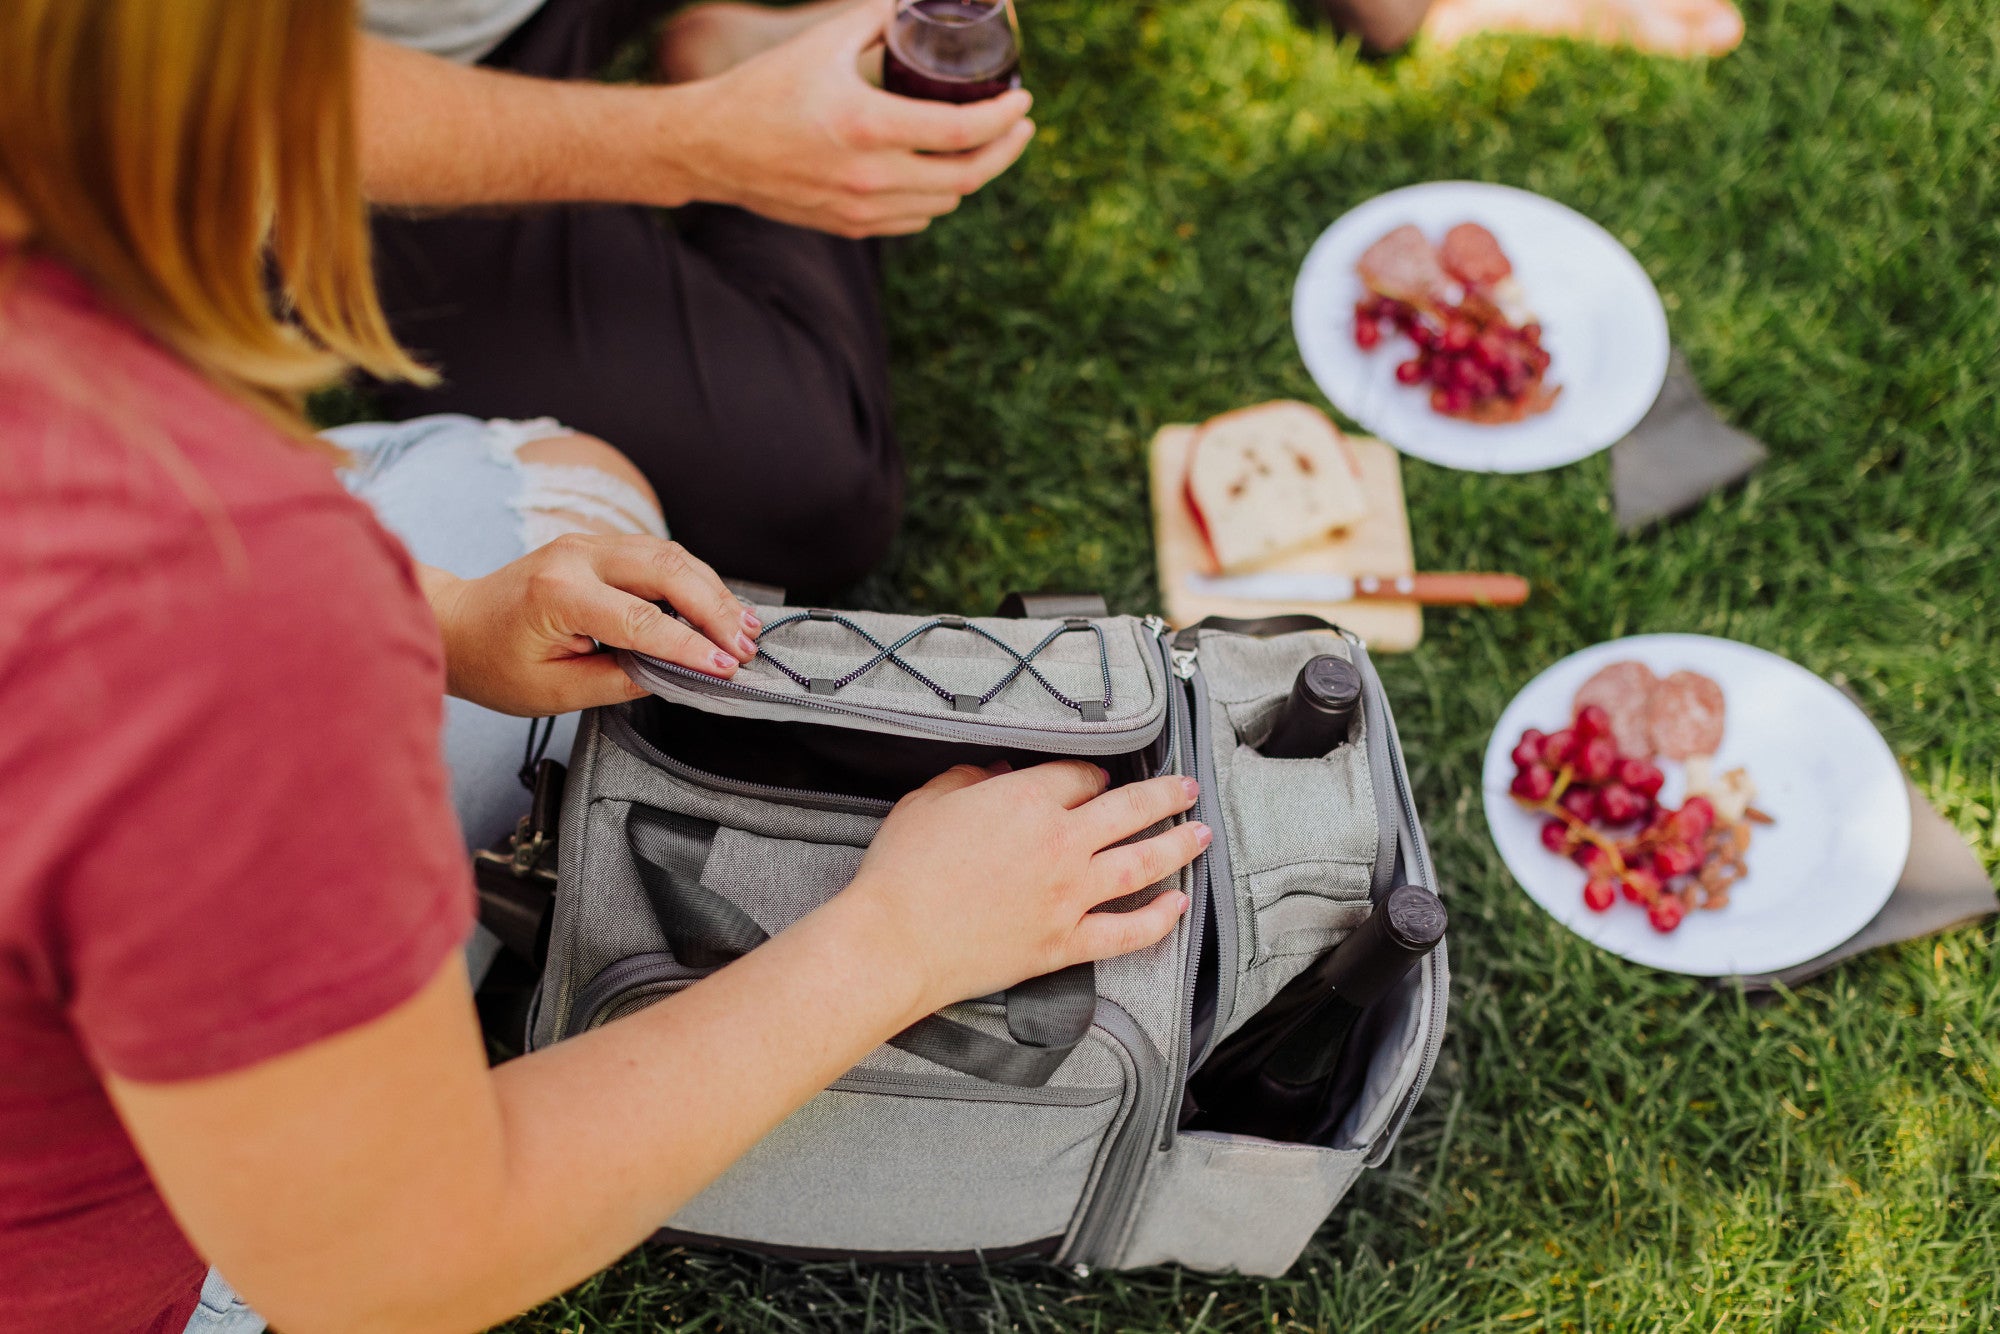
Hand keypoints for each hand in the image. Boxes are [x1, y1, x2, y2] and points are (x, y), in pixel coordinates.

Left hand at [421, 534, 759, 716]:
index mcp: (557, 594)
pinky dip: (694, 579)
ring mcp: (588, 543)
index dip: (690, 646)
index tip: (727, 669)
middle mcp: (576, 556)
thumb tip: (673, 675)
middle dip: (715, 608)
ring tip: (745, 627)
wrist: (457, 624)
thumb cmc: (495, 663)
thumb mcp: (552, 691)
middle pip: (666, 568)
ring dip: (713, 590)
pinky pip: (658, 554)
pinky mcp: (599, 545)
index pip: (642, 619)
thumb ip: (616, 681)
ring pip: (670, 554)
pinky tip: (717, 606)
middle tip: (746, 646)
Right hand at [663, 0, 1034, 235]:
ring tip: (983, 143)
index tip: (1024, 100)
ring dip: (972, 174)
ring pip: (945, 202)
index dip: (1005, 117)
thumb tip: (919, 0)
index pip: (962, 131)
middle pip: (967, 176)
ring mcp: (861, 209)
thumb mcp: (825, 41)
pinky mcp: (850, 226)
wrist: (711, 147)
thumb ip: (879, 18)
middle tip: (1020, 125)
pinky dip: (937, 197)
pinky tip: (940, 173)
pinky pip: (915, 219)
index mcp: (868, 126)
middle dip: (1005, 150)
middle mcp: (869, 176)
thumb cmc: (766, 86)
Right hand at [845, 762, 1208, 1013]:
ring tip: (1202, 833)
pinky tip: (1177, 906)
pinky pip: (1126, 931)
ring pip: (1142, 863)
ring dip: (1178, 845)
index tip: (1098, 778)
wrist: (893, 941)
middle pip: (1129, 809)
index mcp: (1026, 800)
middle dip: (1164, 793)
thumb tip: (999, 772)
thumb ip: (970, 778)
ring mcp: (1068, 895)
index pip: (1079, 776)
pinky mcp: (1065, 942)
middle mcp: (1059, 843)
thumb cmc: (901, 871)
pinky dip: (1158, 919)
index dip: (1092, 774)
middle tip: (1186, 786)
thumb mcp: (928, 801)